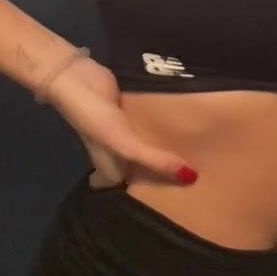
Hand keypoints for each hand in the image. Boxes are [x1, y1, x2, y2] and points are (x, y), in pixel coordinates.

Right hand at [43, 55, 198, 186]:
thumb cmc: (95, 119)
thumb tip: (191, 177)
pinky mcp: (130, 109)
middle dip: (164, 168)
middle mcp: (118, 151)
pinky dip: (162, 122)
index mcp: (112, 168)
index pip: (132, 188)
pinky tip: (186, 121)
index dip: (149, 195)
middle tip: (197, 173)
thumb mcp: (124, 145)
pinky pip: (149, 121)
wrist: (75, 78)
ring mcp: (124, 129)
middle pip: (144, 165)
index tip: (177, 198)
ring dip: (167, 144)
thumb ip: (154, 160)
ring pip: (149, 142)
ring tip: (201, 148)